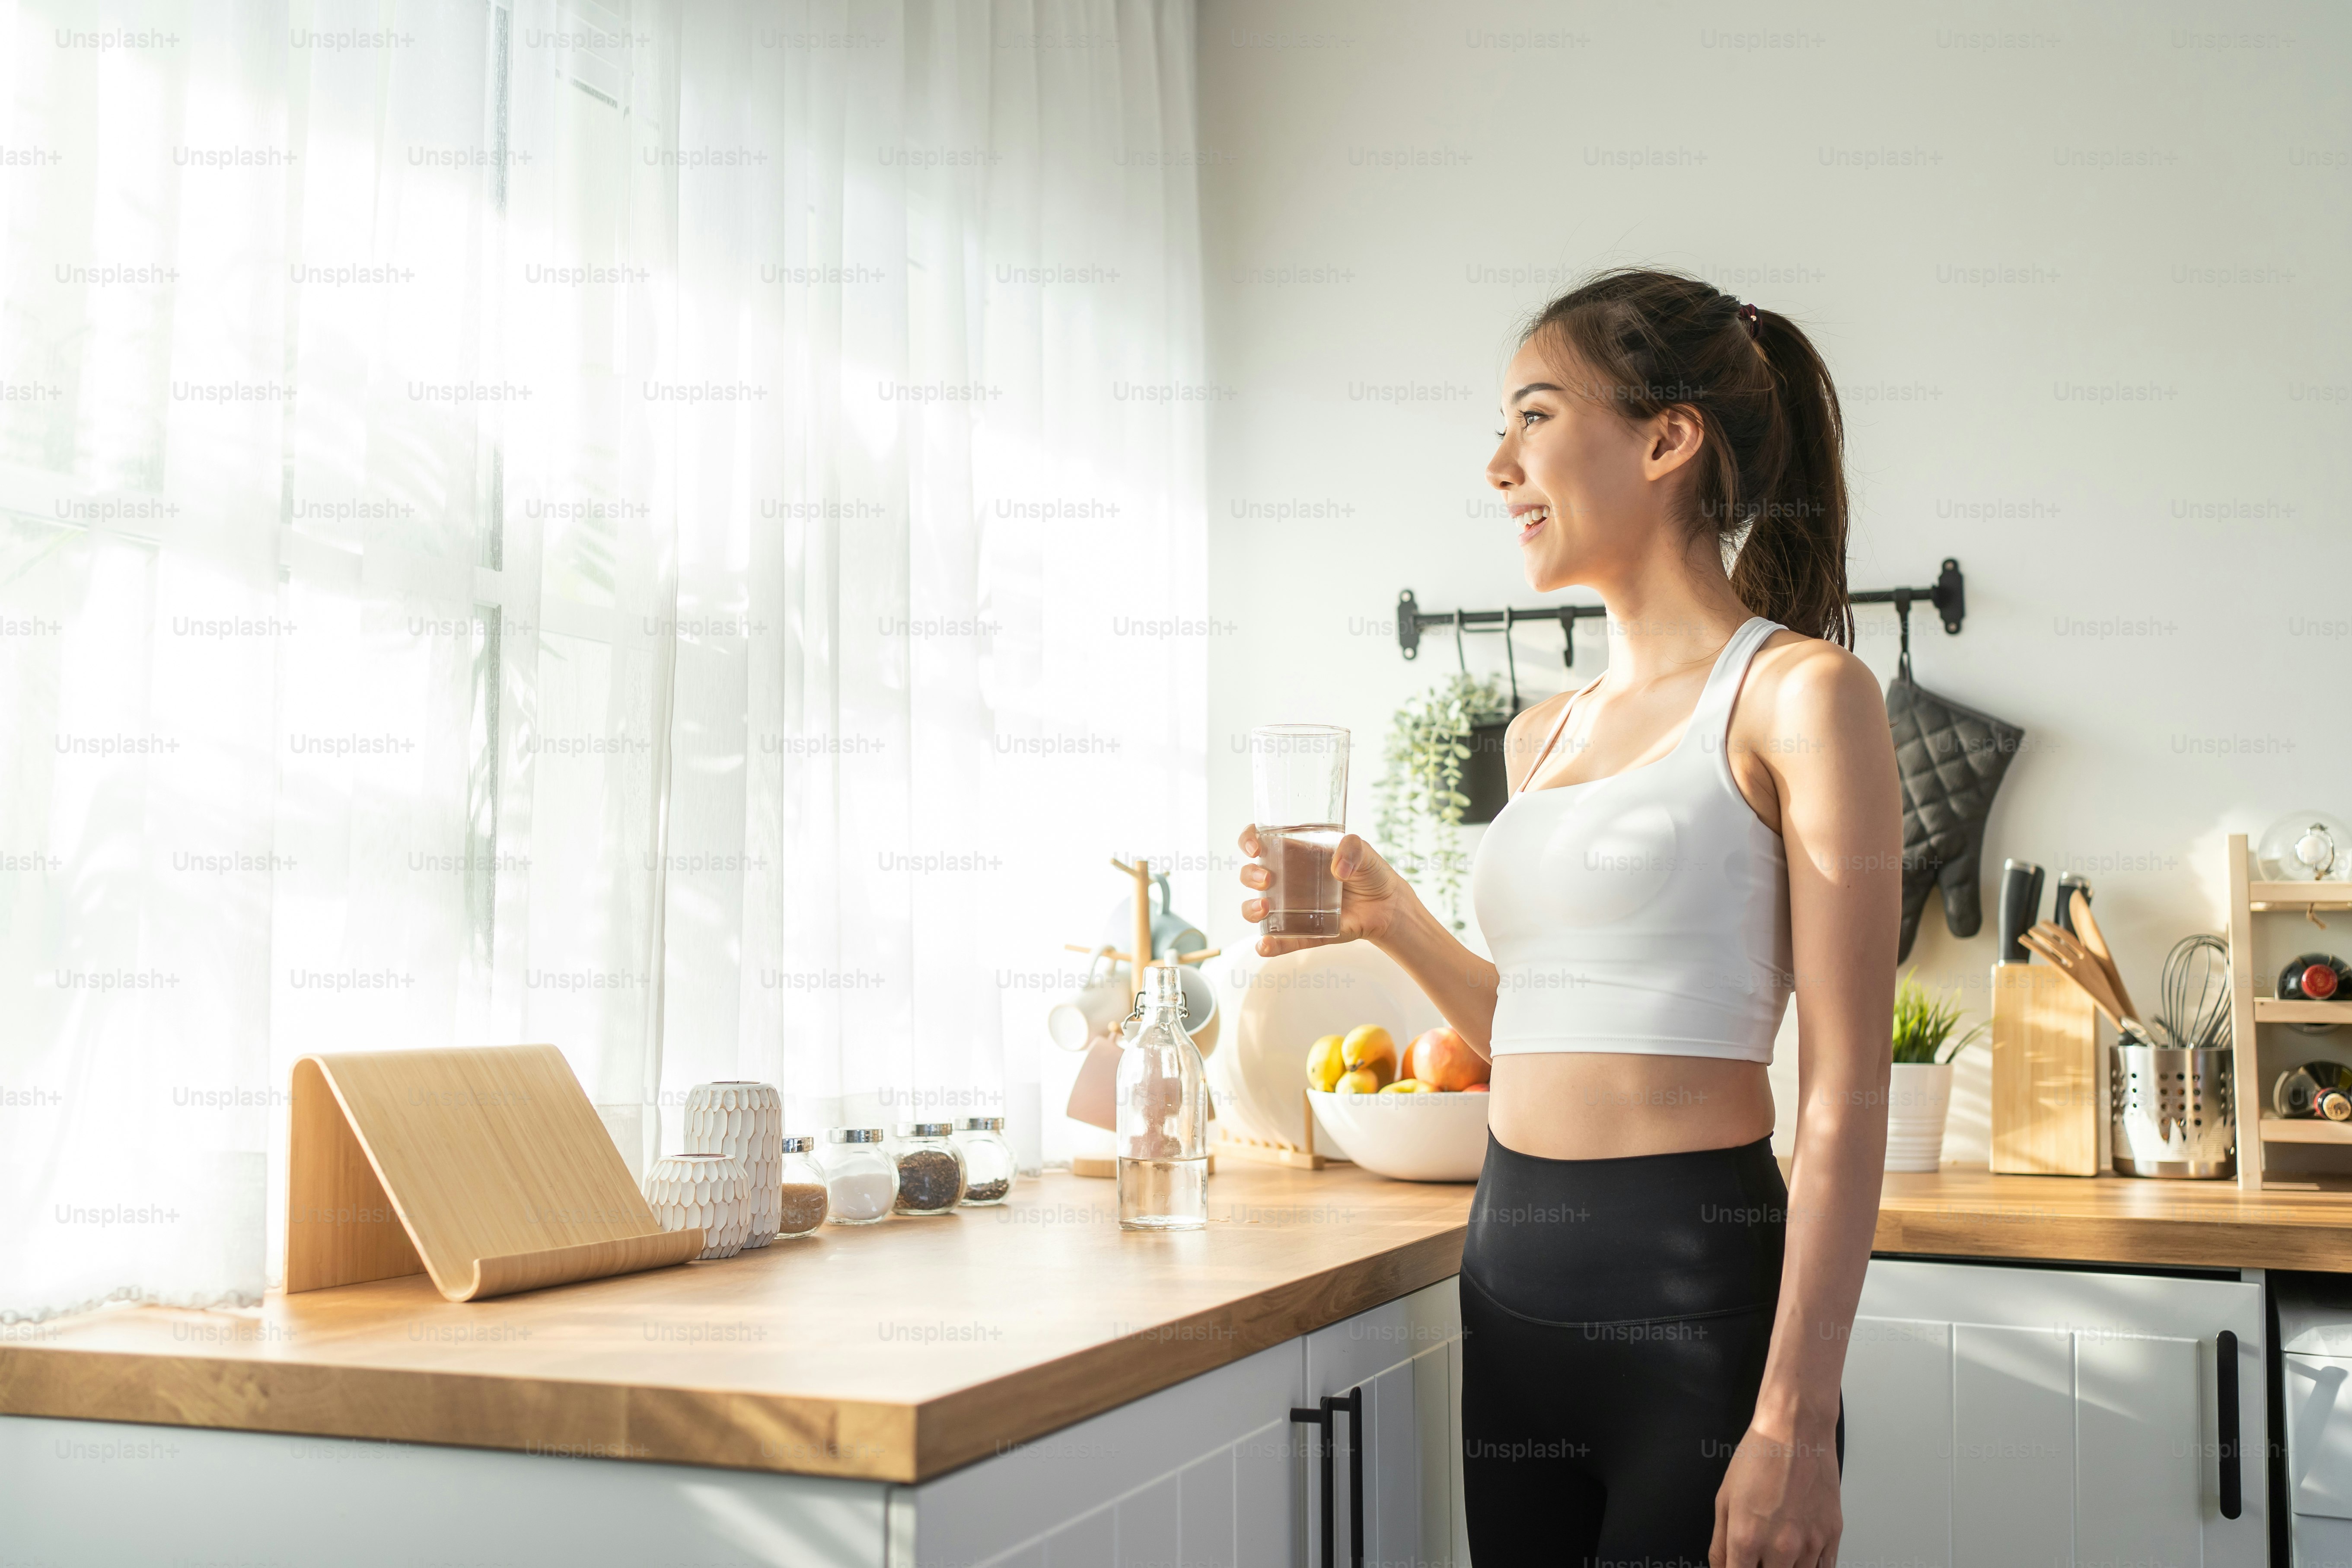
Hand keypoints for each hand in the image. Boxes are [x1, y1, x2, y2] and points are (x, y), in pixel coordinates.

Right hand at [1236, 825, 1414, 955]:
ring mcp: (1293, 907)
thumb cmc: (1371, 872)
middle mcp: (1288, 880)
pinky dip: (1269, 944)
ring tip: (1264, 909)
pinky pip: (1282, 940)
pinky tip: (1265, 945)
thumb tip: (1338, 870)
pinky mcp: (1304, 932)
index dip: (1249, 841)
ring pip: (1257, 908)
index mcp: (1296, 853)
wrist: (1387, 905)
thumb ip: (1352, 849)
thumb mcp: (1364, 851)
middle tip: (1266, 879)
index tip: (1255, 848)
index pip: (1261, 841)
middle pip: (1252, 875)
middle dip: (1250, 876)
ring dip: (1251, 909)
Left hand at [1711, 1418, 1840, 1566]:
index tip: (1738, 1567)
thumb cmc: (1759, 1457)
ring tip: (1778, 1552)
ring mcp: (1810, 1543)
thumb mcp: (1723, 1499)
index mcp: (1747, 1538)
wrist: (1796, 1429)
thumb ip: (1720, 1544)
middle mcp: (1780, 1547)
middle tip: (1759, 1556)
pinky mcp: (1832, 1535)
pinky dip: (1812, 1567)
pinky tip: (1801, 1556)